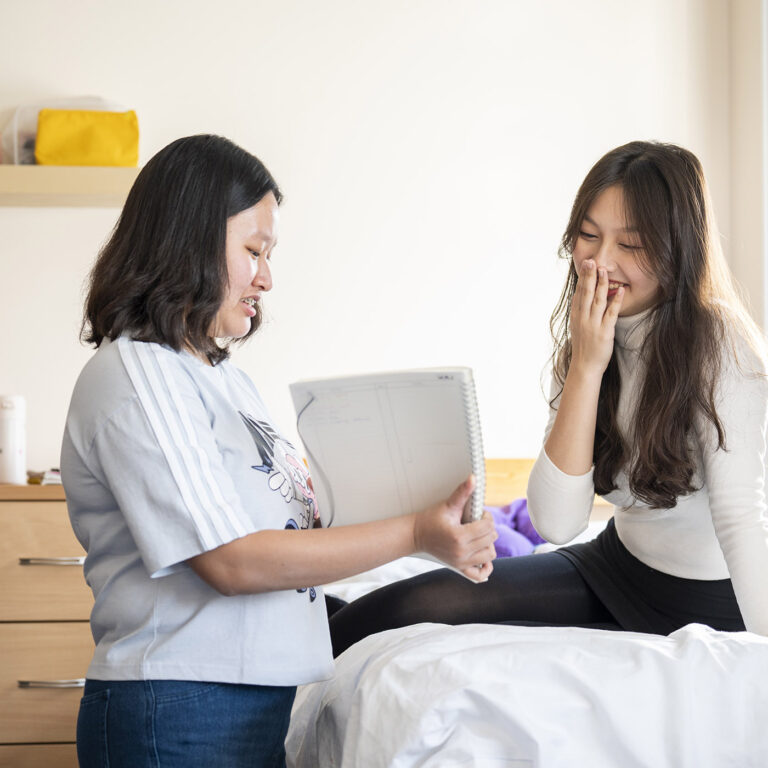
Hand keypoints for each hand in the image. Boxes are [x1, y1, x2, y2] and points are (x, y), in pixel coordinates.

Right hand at [413, 476, 496, 582]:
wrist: (416, 535)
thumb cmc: (431, 519)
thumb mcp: (448, 505)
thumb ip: (462, 492)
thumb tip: (473, 477)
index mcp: (459, 536)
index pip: (487, 527)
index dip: (487, 517)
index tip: (479, 513)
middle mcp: (462, 552)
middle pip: (490, 540)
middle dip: (488, 528)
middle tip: (478, 522)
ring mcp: (461, 562)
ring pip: (489, 555)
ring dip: (488, 544)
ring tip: (479, 536)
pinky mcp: (460, 568)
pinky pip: (480, 575)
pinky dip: (485, 567)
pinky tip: (482, 556)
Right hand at [570, 260, 623, 376]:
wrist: (585, 366)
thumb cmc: (584, 347)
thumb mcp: (578, 327)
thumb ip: (582, 311)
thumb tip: (586, 296)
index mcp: (576, 316)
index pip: (579, 293)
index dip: (583, 277)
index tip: (586, 264)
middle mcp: (583, 318)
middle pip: (586, 293)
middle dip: (589, 276)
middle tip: (591, 261)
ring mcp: (593, 325)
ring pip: (597, 300)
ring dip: (601, 284)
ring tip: (604, 270)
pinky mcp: (604, 332)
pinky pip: (610, 314)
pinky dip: (616, 301)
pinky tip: (620, 291)